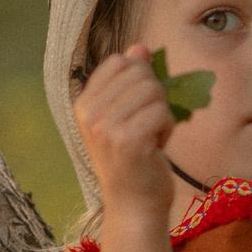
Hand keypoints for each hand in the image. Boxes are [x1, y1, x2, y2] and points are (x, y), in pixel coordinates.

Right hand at [73, 46, 176, 223]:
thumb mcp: (126, 115)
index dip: (141, 78)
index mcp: (83, 103)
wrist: (134, 205)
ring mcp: (106, 128)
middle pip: (141, 73)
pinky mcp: (128, 142)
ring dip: (162, 114)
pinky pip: (163, 112)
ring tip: (151, 137)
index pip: (120, 62)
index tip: (137, 108)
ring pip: (155, 91)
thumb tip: (140, 46)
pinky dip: (168, 128)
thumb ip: (131, 81)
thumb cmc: (134, 159)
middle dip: (155, 96)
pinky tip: (157, 147)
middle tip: (146, 125)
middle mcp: (89, 113)